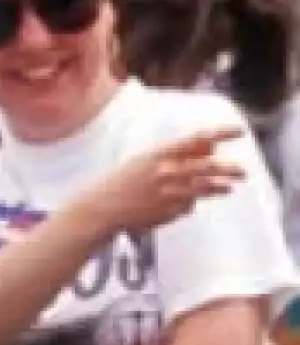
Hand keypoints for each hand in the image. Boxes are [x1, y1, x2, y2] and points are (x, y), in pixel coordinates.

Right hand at [76, 127, 245, 245]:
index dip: (221, 133)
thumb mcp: (147, 159)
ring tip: (229, 187)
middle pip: (207, 167)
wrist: (101, 209)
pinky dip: (189, 204)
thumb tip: (209, 150)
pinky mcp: (165, 212)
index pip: (198, 139)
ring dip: (219, 188)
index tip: (239, 132)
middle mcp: (166, 172)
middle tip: (243, 171)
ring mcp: (167, 194)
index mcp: (160, 154)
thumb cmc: (123, 180)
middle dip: (229, 169)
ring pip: (203, 189)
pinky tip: (185, 204)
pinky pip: (186, 207)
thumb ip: (178, 154)